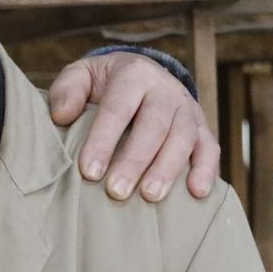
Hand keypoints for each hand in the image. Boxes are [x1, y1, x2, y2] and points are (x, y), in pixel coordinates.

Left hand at [48, 52, 218, 201]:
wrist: (141, 74)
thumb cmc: (103, 84)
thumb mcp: (81, 76)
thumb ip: (68, 91)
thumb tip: (63, 116)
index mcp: (133, 74)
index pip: (118, 108)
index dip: (104, 140)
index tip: (89, 172)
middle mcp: (164, 89)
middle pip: (154, 126)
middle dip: (135, 160)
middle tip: (116, 192)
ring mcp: (187, 108)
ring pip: (183, 138)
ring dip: (168, 169)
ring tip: (150, 197)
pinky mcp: (201, 128)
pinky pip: (210, 148)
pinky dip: (206, 170)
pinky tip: (197, 193)